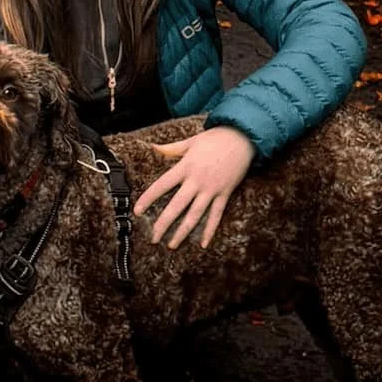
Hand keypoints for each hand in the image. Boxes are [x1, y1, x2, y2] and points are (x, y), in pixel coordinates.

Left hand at [132, 126, 254, 249]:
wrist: (243, 137)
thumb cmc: (216, 137)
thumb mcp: (191, 141)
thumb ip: (171, 148)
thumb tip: (154, 147)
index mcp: (185, 166)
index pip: (161, 185)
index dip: (148, 199)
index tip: (137, 211)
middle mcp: (197, 181)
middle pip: (176, 206)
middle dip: (163, 224)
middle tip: (153, 238)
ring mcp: (211, 189)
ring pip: (194, 215)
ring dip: (182, 232)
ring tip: (172, 245)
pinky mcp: (225, 194)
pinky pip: (216, 215)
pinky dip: (210, 230)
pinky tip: (203, 243)